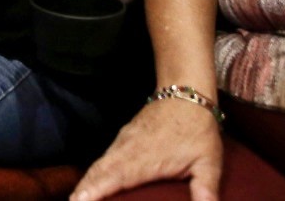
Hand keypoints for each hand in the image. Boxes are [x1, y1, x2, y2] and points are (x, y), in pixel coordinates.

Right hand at [71, 100, 222, 200]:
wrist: (186, 93)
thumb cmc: (198, 130)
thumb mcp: (209, 162)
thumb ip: (206, 189)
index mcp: (146, 159)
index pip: (116, 178)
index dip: (97, 190)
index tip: (80, 200)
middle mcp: (129, 150)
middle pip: (100, 171)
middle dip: (84, 189)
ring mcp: (124, 141)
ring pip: (99, 163)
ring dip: (86, 180)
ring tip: (76, 198)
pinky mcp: (125, 136)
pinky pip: (105, 156)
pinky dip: (95, 170)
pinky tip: (92, 179)